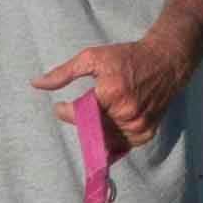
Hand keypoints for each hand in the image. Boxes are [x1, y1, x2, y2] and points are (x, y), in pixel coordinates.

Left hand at [31, 34, 187, 161]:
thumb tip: (36, 84)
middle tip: (85, 107)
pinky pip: (121, 146)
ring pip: (104, 141)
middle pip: (91, 130)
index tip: (60, 106)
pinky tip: (111, 123)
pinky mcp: (147, 134)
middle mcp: (126, 114)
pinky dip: (112, 138)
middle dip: (83, 120)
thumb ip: (64, 72)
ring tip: (100, 112)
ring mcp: (138, 126)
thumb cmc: (127, 56)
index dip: (65, 112)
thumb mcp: (93, 57)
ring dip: (97, 131)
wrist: (165, 62)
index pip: (78, 115)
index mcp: (112, 94)